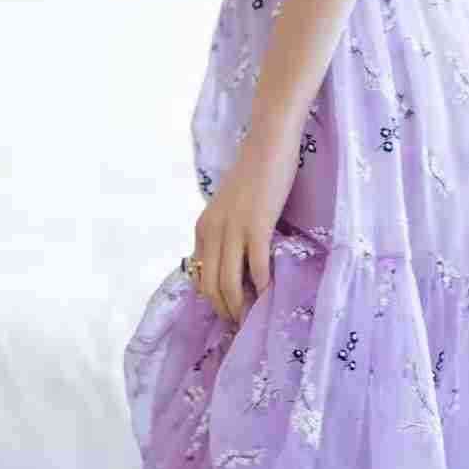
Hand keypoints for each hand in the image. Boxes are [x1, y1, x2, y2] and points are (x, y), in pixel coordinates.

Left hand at [191, 126, 299, 327]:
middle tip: (243, 324)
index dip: (213, 301)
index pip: (199, 278)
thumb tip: (236, 267)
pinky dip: (261, 287)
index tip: (230, 314)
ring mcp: (233, 229)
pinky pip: (256, 267)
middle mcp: (211, 231)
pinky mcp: (257, 225)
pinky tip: (269, 295)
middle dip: (225, 311)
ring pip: (228, 283)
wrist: (268, 143)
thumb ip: (226, 234)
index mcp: (202, 228)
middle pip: (210, 287)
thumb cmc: (254, 174)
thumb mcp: (229, 208)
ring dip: (240, 307)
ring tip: (254, 318)